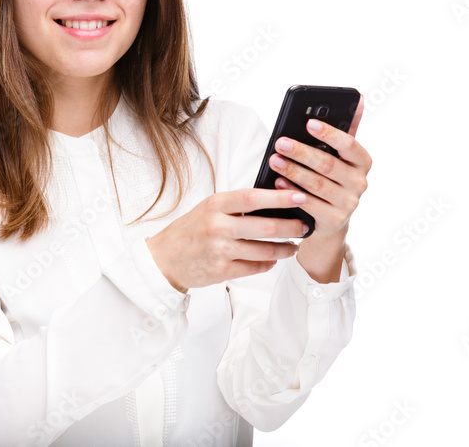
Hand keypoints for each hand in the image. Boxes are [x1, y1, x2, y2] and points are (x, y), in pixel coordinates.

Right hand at [145, 188, 311, 292]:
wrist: (164, 259)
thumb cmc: (190, 230)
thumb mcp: (208, 209)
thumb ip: (235, 206)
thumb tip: (273, 202)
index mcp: (215, 204)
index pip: (253, 197)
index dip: (279, 198)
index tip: (300, 197)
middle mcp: (217, 226)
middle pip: (265, 226)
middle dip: (291, 227)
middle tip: (304, 226)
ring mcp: (220, 250)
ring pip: (264, 251)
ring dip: (284, 249)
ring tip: (293, 246)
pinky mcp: (221, 271)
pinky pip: (255, 268)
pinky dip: (268, 264)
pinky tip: (274, 259)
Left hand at [267, 95, 371, 238]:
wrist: (329, 219)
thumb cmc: (330, 177)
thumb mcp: (339, 155)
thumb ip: (345, 128)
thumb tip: (357, 98)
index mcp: (362, 162)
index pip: (349, 144)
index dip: (329, 133)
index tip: (309, 122)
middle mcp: (360, 183)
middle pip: (328, 164)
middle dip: (302, 152)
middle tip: (280, 142)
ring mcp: (348, 204)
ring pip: (317, 184)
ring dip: (293, 171)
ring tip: (274, 160)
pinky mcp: (334, 220)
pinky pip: (309, 204)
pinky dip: (292, 192)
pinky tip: (278, 183)